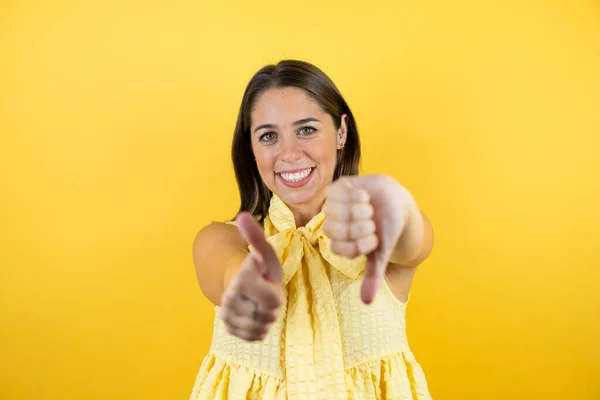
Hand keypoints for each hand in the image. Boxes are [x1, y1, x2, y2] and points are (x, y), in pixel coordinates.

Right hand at [218, 212, 283, 341]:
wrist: (244, 285)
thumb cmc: (261, 269)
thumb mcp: (265, 253)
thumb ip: (255, 237)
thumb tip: (242, 215)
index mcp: (242, 278)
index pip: (273, 299)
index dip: (274, 291)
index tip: (265, 279)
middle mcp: (231, 296)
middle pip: (270, 314)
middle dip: (273, 305)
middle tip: (267, 294)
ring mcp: (228, 313)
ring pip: (262, 327)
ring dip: (267, 318)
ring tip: (261, 304)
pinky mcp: (229, 327)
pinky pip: (254, 336)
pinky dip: (260, 329)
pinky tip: (257, 316)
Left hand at [323, 175, 409, 303]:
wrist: (395, 202)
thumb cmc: (386, 229)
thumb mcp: (381, 253)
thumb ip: (372, 276)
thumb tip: (367, 302)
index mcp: (338, 242)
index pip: (337, 248)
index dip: (359, 244)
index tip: (373, 240)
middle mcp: (332, 224)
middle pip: (335, 229)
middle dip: (359, 227)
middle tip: (372, 223)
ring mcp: (333, 205)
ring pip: (337, 211)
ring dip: (359, 211)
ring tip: (370, 210)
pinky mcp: (337, 187)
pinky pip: (341, 193)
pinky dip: (358, 196)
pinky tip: (365, 197)